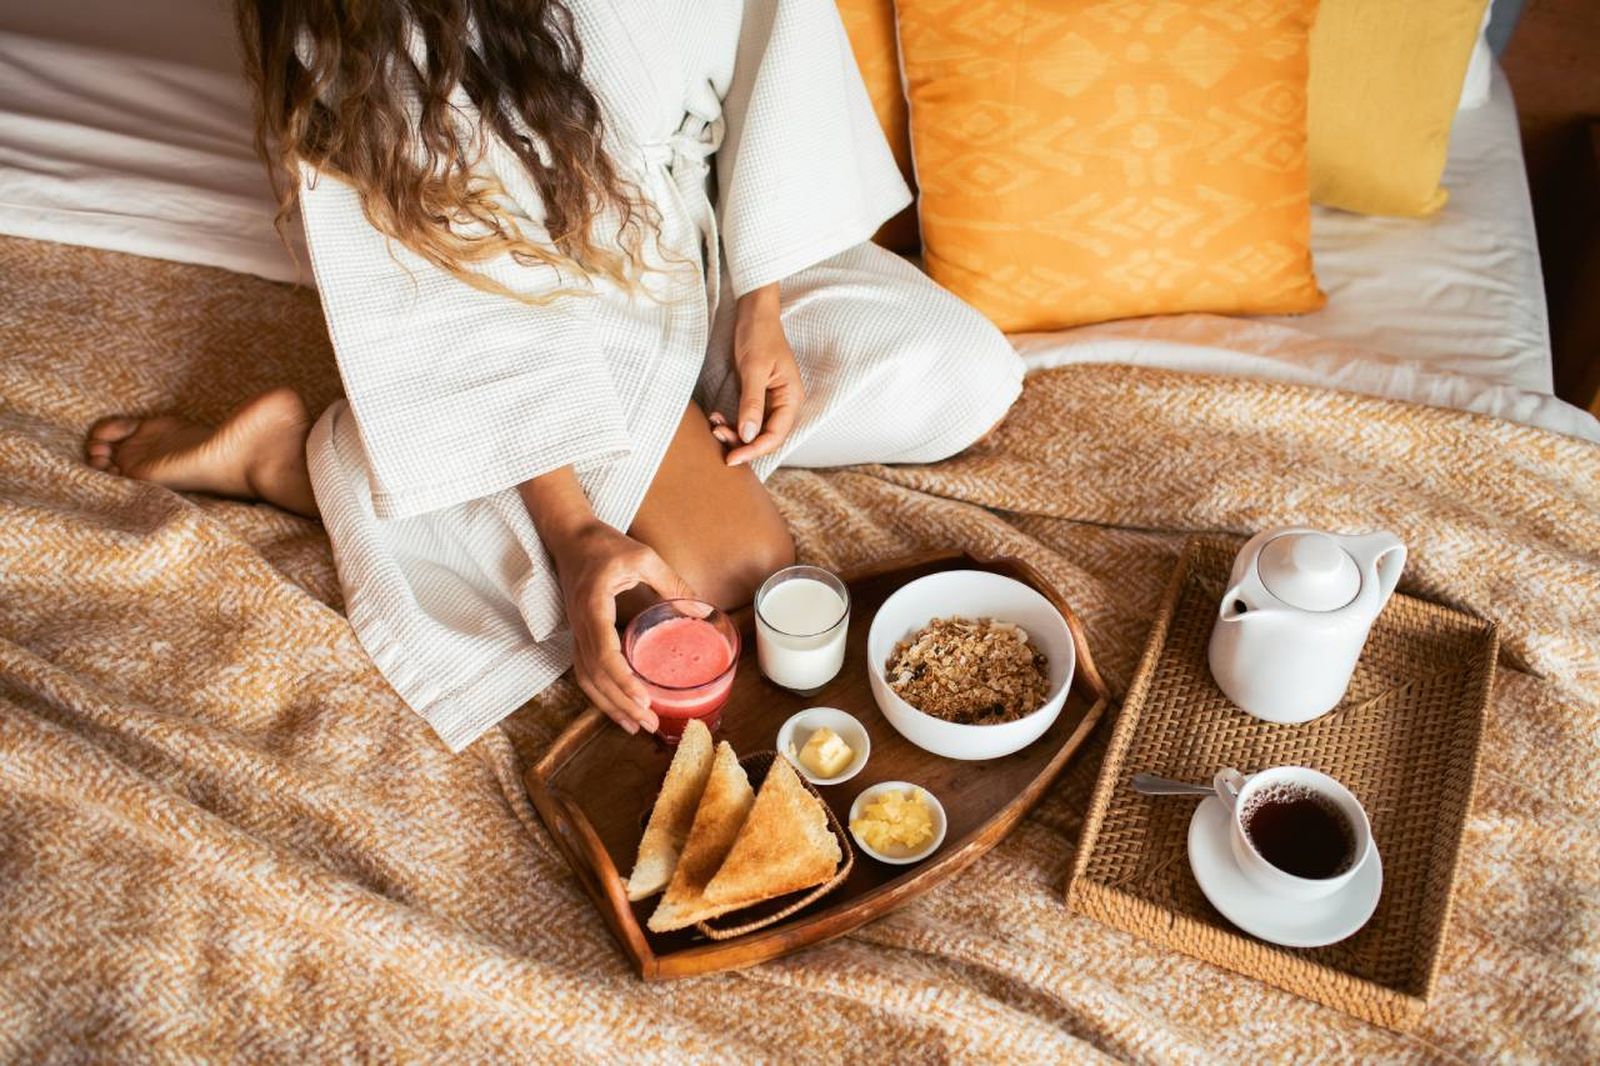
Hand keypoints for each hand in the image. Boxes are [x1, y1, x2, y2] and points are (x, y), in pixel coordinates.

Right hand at [546, 521, 696, 734]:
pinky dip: (601, 694)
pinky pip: (585, 671)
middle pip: (594, 675)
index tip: (643, 698)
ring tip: (636, 726)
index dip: (621, 679)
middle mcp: (580, 624)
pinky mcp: (578, 635)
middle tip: (649, 724)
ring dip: (609, 705)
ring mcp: (575, 632)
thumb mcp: (643, 556)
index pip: (603, 652)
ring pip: (586, 679)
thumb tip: (700, 609)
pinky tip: (620, 707)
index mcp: (593, 606)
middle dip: (620, 703)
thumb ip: (671, 582)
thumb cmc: (604, 544)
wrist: (569, 536)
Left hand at [712, 283, 803, 466]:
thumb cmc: (759, 335)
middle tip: (717, 437)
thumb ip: (752, 403)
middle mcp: (784, 403)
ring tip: (715, 425)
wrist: (754, 312)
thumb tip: (748, 436)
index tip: (731, 457)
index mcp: (791, 398)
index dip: (754, 450)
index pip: (776, 435)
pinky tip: (717, 417)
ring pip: (754, 431)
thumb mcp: (754, 369)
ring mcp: (771, 401)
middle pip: (766, 437)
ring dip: (735, 433)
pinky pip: (747, 419)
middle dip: (742, 443)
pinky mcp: (757, 396)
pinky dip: (732, 422)